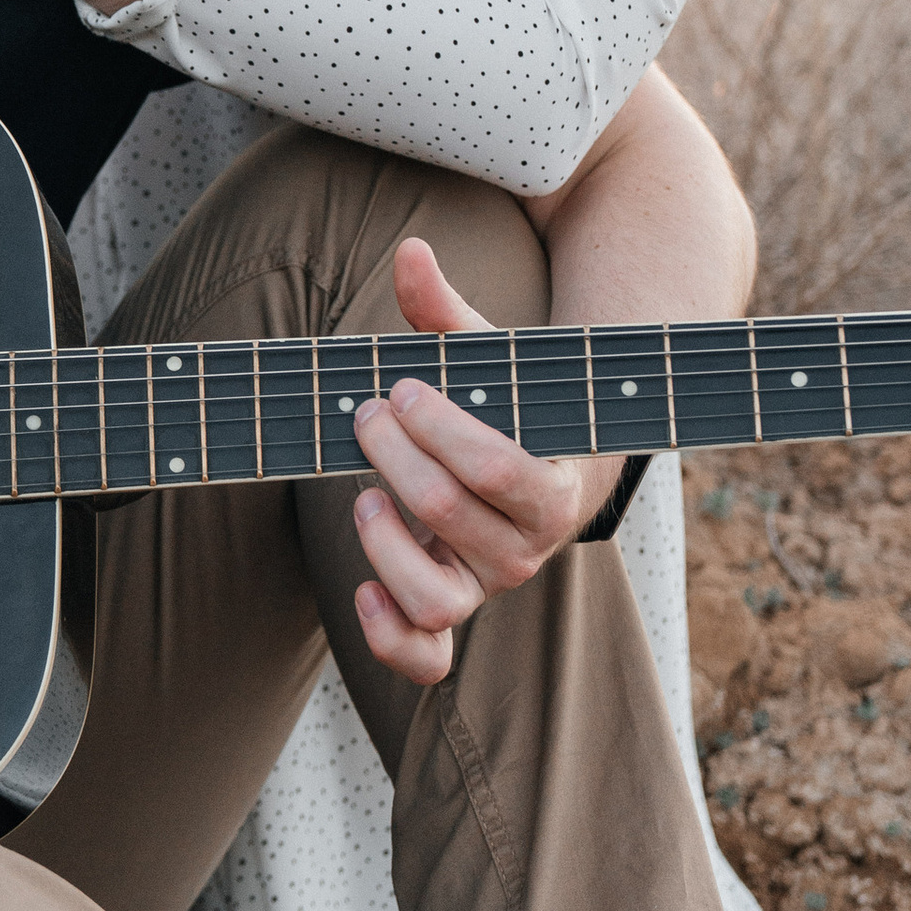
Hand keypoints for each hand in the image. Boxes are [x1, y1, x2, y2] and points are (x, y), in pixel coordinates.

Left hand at [344, 238, 620, 688]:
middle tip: (369, 412)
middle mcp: (524, 547)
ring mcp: (485, 584)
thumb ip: (445, 313)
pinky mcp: (451, 609)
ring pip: (437, 599)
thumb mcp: (485, 358)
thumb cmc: (506, 406)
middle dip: (395, 454)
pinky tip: (359, 592)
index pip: (497, 470)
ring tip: (362, 494)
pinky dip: (390, 638)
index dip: (439, 429)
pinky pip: (427, 657)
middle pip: (451, 514)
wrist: (539, 468)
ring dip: (385, 543)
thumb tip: (410, 253)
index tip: (401, 388)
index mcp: (550, 486)